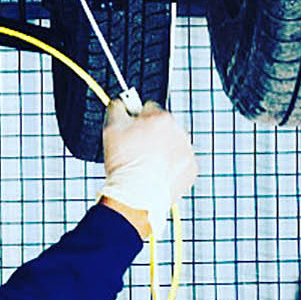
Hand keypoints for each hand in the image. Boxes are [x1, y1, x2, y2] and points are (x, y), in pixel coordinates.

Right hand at [96, 100, 197, 238]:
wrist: (136, 196)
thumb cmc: (124, 164)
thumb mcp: (110, 128)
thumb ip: (117, 108)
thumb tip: (120, 103)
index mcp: (161, 118)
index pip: (148, 108)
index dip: (136, 119)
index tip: (131, 129)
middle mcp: (179, 132)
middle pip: (162, 126)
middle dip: (150, 134)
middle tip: (135, 150)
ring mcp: (187, 152)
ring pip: (172, 144)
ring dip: (161, 150)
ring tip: (145, 164)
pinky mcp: (191, 170)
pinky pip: (179, 163)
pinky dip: (169, 166)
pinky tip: (155, 173)